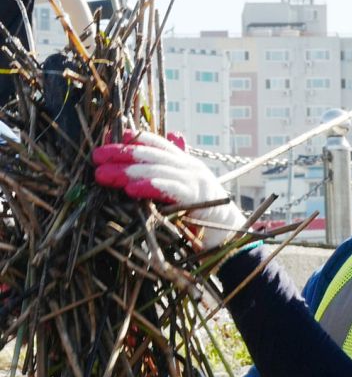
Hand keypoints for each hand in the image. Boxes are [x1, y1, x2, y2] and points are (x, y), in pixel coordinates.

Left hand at [93, 131, 243, 247]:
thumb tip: (162, 149)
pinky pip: (171, 189)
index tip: (107, 137)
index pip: (156, 143)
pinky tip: (131, 189)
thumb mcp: (181, 193)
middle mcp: (191, 168)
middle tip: (96, 157)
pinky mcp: (198, 199)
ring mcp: (196, 182)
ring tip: (104, 175)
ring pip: (157, 169)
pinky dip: (150, 186)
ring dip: (128, 171)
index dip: (132, 138)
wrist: (229, 240)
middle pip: (152, 154)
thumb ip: (167, 175)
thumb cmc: (202, 220)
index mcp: (186, 163)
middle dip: (121, 153)